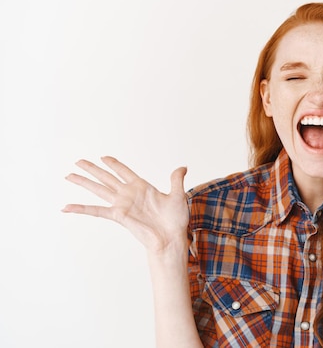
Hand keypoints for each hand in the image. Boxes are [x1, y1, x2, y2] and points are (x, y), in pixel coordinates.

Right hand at [63, 156, 188, 253]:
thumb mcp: (178, 195)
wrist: (171, 237)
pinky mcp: (118, 215)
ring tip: (69, 175)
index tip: (103, 157)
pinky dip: (81, 208)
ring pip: (98, 189)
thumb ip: (176, 180)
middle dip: (92, 169)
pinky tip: (67, 207)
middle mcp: (129, 194)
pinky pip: (96, 210)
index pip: (124, 171)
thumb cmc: (175, 220)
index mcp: (142, 187)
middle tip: (78, 161)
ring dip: (84, 182)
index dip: (114, 164)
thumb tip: (182, 167)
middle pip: (106, 177)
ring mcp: (122, 204)